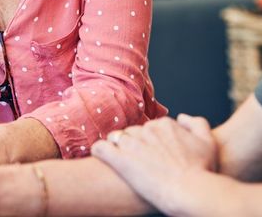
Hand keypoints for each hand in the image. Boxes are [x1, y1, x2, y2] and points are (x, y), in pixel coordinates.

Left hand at [91, 114, 217, 213]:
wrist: (191, 192)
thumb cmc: (202, 171)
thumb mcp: (208, 142)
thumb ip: (196, 123)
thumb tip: (181, 117)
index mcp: (164, 124)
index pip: (150, 127)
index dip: (151, 140)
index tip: (154, 153)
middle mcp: (146, 129)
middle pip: (133, 132)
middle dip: (135, 144)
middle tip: (141, 161)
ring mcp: (131, 143)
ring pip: (116, 138)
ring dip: (117, 147)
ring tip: (122, 161)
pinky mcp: (119, 159)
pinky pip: (100, 148)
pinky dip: (100, 152)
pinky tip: (102, 157)